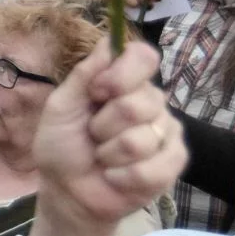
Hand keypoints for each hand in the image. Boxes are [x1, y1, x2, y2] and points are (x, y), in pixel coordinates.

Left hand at [31, 42, 182, 232]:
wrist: (68, 193)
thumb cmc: (62, 147)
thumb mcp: (61, 107)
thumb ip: (84, 75)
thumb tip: (108, 42)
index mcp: (124, 83)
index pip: (143, 57)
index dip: (121, 74)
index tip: (97, 92)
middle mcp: (150, 102)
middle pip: (141, 101)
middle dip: (104, 125)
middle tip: (92, 136)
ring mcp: (166, 132)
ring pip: (143, 137)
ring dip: (110, 154)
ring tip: (103, 158)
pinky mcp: (173, 163)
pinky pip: (154, 167)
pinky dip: (123, 176)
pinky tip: (115, 177)